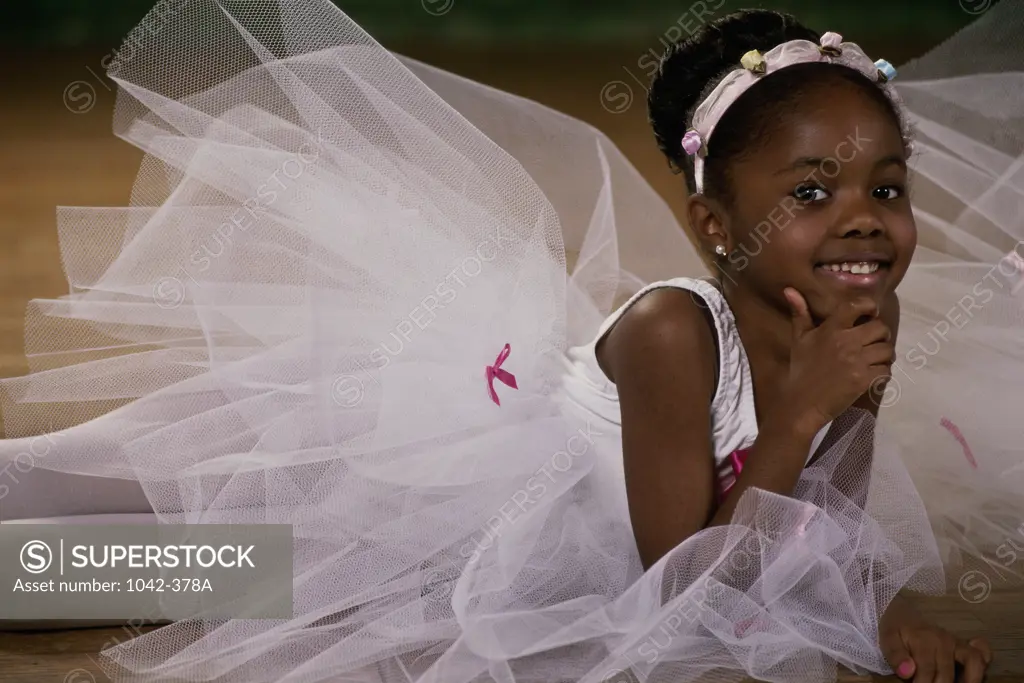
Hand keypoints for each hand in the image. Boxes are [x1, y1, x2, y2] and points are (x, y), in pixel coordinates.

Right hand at [780, 288, 893, 434]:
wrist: (802, 403)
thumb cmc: (801, 369)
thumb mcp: (799, 339)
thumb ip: (800, 313)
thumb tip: (789, 289)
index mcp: (830, 329)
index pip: (856, 306)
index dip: (869, 306)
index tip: (870, 313)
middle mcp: (846, 342)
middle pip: (880, 328)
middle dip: (880, 334)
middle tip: (873, 341)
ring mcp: (857, 362)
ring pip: (887, 350)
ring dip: (884, 354)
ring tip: (875, 358)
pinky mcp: (864, 380)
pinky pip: (886, 370)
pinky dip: (883, 371)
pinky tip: (873, 374)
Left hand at [879, 595, 991, 682]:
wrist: (902, 614)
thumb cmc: (895, 629)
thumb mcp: (887, 640)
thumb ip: (896, 656)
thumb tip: (908, 672)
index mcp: (924, 640)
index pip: (927, 671)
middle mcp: (944, 641)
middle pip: (947, 674)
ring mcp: (956, 643)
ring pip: (973, 663)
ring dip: (969, 680)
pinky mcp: (963, 645)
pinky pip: (981, 654)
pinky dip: (983, 666)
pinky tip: (973, 678)